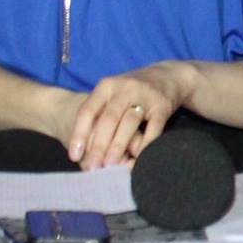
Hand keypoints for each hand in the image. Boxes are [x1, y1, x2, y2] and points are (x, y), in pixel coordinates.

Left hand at [68, 61, 199, 168]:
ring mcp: (145, 96)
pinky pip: (153, 127)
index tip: (73, 156)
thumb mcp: (113, 94)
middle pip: (108, 119)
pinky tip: (137, 157)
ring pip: (129, 123)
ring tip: (110, 165)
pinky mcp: (163, 105)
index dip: (79, 134)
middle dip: (98, 145)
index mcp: (107, 86)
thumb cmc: (133, 91)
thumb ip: (99, 114)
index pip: (88, 111)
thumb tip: (84, 149)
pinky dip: (145, 144)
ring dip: (118, 146)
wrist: (169, 74)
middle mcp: (124, 89)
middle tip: (92, 167)